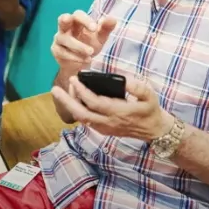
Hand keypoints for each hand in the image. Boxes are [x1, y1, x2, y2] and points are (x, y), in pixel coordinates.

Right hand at [50, 10, 116, 73]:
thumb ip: (106, 28)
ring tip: (91, 53)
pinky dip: (75, 57)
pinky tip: (86, 60)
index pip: (78, 15)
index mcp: (77, 22)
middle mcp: (65, 28)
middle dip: (66, 20)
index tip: (95, 28)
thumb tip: (112, 19)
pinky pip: (63, 52)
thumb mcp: (100, 37)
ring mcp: (59, 39)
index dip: (85, 20)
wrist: (81, 63)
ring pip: (64, 39)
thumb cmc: (90, 45)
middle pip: (62, 20)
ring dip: (78, 46)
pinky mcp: (56, 50)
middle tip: (70, 21)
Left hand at [51, 75, 173, 141]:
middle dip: (66, 101)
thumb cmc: (151, 110)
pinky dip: (77, 111)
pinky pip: (86, 121)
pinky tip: (74, 101)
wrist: (154, 130)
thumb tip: (122, 78)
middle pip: (81, 114)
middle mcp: (108, 122)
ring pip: (82, 119)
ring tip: (63, 91)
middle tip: (55, 89)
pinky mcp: (104, 130)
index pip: (94, 102)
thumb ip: (136, 86)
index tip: (74, 78)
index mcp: (118, 112)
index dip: (82, 91)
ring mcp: (105, 128)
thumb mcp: (149, 95)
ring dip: (70, 106)